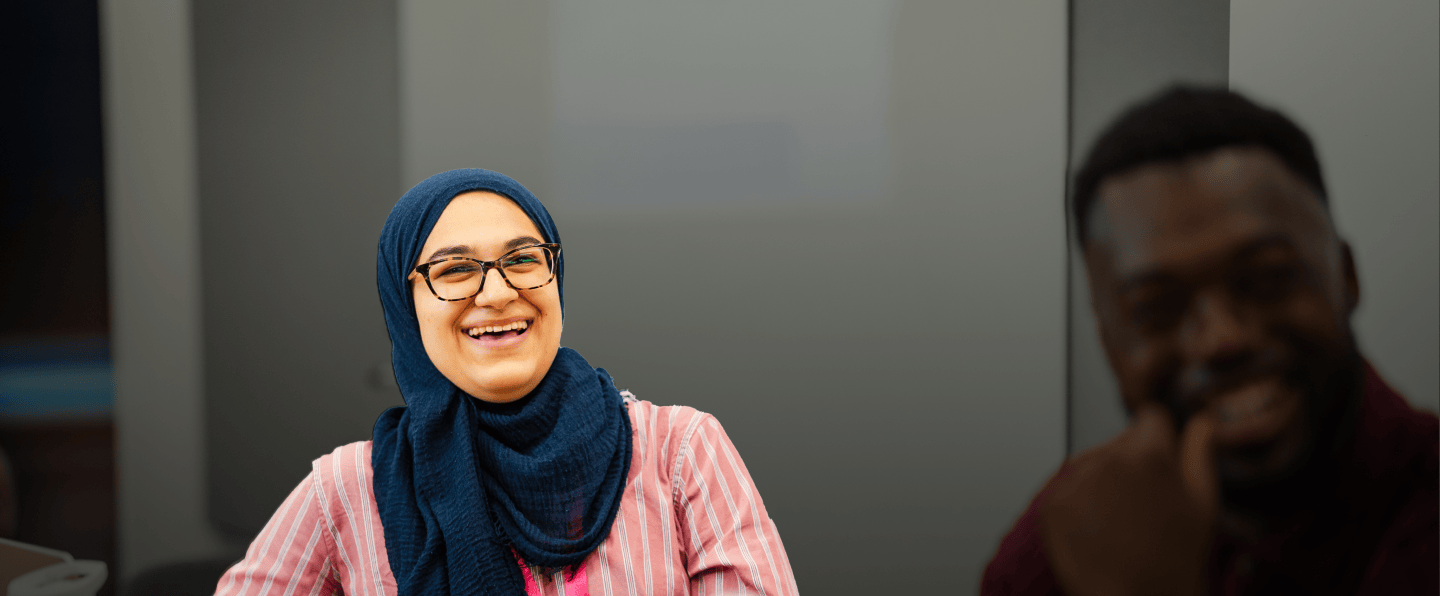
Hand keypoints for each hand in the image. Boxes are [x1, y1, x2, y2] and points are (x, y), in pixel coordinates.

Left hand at [1039, 403, 1218, 595]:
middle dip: (1132, 461)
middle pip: (1119, 441)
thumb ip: (1200, 452)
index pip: (1149, 416)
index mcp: (1149, 453)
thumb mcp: (1203, 503)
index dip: (1158, 436)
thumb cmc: (1176, 559)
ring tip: (1122, 520)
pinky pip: (1068, 487)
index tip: (1159, 457)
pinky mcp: (1052, 503)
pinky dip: (1081, 502)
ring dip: (1104, 479)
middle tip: (1144, 503)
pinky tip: (1100, 528)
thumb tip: (1202, 420)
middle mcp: (1107, 459)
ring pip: (1091, 462)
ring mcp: (1075, 480)